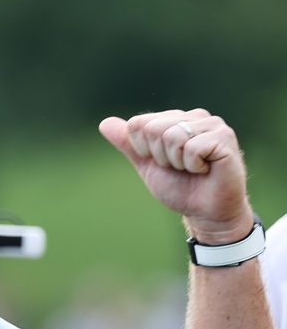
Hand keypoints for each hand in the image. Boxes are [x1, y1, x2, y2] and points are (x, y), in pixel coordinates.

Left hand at [98, 109, 253, 242]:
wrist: (205, 212)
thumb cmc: (179, 188)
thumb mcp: (147, 165)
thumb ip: (128, 144)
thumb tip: (104, 122)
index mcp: (175, 119)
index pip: (138, 124)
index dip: (143, 150)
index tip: (162, 163)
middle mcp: (195, 116)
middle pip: (153, 128)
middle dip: (160, 156)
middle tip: (179, 167)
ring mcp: (212, 124)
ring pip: (172, 136)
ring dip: (177, 162)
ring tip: (193, 168)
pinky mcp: (224, 137)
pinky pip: (192, 147)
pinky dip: (192, 165)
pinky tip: (206, 169)